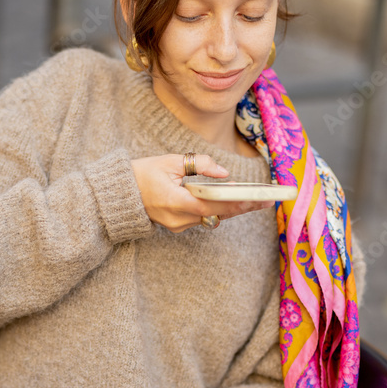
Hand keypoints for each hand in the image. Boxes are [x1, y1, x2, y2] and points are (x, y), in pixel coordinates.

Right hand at [130, 153, 276, 232]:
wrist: (120, 194)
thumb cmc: (143, 173)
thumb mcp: (170, 161)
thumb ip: (198, 164)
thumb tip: (224, 173)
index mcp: (175, 201)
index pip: (212, 205)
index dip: (236, 203)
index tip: (256, 199)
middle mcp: (178, 219)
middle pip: (217, 214)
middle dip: (242, 206)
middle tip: (266, 200)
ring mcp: (177, 225)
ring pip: (211, 217)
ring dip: (231, 208)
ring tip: (255, 199)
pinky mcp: (178, 226)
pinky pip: (203, 218)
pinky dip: (217, 209)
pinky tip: (232, 201)